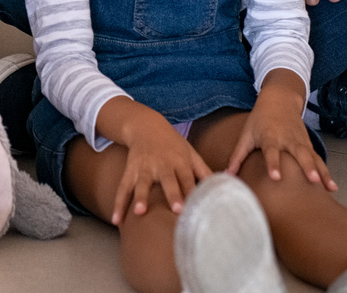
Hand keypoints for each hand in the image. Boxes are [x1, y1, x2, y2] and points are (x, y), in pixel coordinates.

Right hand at [100, 97, 211, 223]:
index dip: (193, 190)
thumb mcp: (191, 153)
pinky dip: (119, 203)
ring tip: (139, 212)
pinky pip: (123, 187)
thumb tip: (229, 185)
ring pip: (142, 183)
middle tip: (177, 209)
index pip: (188, 178)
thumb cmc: (173, 145)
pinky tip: (117, 220)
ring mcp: (144, 167)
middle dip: (172, 194)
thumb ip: (205, 172)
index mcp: (180, 161)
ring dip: (140, 197)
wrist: (146, 125)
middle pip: (168, 180)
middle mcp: (162, 164)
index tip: (198, 206)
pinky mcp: (130, 170)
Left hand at [225, 70, 335, 189]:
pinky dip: (326, 172)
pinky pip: (318, 159)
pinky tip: (332, 187)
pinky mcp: (309, 144)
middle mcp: (288, 139)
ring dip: (322, 172)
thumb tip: (226, 175)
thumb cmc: (260, 120)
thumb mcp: (246, 135)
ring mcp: (301, 141)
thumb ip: (237, 156)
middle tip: (312, 180)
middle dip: (307, 166)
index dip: (273, 164)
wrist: (279, 99)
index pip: (271, 151)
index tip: (276, 177)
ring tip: (330, 188)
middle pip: (299, 153)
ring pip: (313, 157)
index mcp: (270, 136)